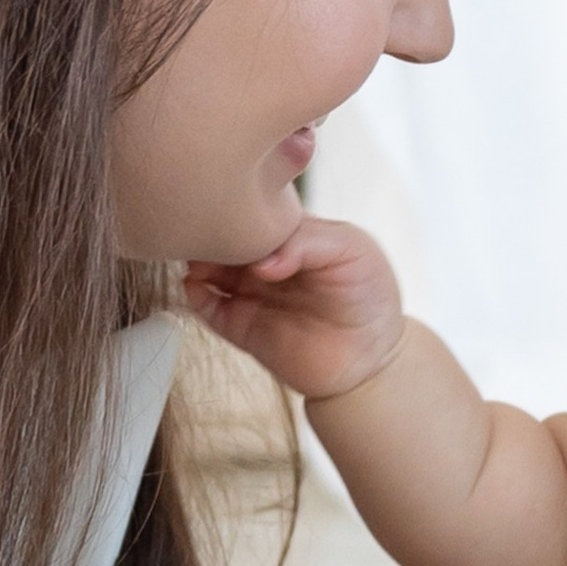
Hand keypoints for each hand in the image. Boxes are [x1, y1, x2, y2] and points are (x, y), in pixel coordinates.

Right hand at [183, 217, 407, 403]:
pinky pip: (207, 308)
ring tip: (198, 260)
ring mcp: (251, 293)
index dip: (241, 208)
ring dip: (197, 262)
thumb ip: (305, 242)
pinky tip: (196, 288)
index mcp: (291, 234)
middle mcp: (266, 261)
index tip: (230, 208)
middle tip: (206, 232)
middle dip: (213, 233)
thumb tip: (259, 264)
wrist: (371, 357)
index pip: (255, 211)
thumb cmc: (369, 294)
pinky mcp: (241, 326)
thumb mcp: (350, 249)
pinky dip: (194, 296)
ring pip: (209, 270)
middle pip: (226, 239)